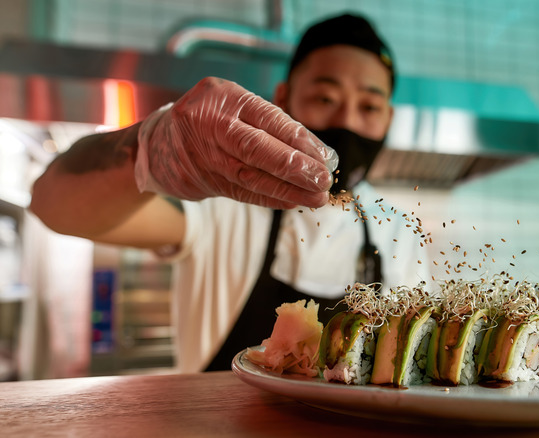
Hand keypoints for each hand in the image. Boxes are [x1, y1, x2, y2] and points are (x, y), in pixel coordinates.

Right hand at [135, 77, 336, 208]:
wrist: (159, 144)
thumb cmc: (212, 122)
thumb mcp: (235, 107)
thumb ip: (272, 124)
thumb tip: (320, 153)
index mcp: (224, 96)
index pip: (270, 119)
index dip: (300, 140)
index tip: (325, 158)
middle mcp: (209, 122)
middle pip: (257, 148)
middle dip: (295, 167)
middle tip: (323, 181)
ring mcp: (201, 153)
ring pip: (250, 175)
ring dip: (287, 190)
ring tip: (315, 198)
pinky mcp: (199, 180)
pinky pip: (241, 192)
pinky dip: (269, 198)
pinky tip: (292, 202)